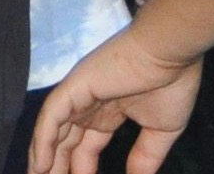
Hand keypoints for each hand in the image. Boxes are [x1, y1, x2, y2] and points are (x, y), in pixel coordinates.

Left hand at [31, 28, 202, 173]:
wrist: (170, 51)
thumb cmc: (172, 83)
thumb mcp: (162, 129)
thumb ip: (146, 156)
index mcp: (109, 112)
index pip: (87, 147)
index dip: (81, 170)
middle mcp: (90, 105)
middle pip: (66, 144)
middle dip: (59, 169)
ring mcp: (79, 95)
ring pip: (52, 133)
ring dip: (44, 161)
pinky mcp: (73, 88)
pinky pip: (50, 119)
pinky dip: (41, 142)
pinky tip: (40, 166)